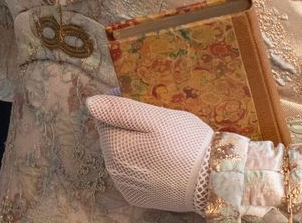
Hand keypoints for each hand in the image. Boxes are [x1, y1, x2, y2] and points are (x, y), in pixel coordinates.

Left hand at [86, 94, 215, 214]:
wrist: (211, 181)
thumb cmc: (187, 143)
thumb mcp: (156, 118)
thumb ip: (121, 110)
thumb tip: (90, 102)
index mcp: (114, 145)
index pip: (104, 117)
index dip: (121, 107)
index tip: (144, 106)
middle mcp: (113, 169)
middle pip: (111, 138)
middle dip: (128, 128)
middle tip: (157, 126)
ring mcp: (124, 186)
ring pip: (120, 156)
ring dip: (133, 147)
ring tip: (160, 145)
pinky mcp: (136, 198)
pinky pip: (130, 175)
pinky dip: (139, 166)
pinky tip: (159, 163)